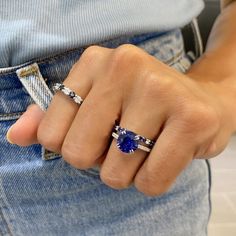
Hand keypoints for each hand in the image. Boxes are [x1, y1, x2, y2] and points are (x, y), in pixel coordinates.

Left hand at [7, 44, 233, 195]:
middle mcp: (125, 66)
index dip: (73, 145)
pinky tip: (168, 154)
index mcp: (96, 61)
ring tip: (150, 145)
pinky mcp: (192, 118)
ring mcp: (160, 89)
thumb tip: (15, 137)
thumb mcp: (96, 102)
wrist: (204, 100)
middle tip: (125, 143)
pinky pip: (151, 182)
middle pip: (79, 154)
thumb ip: (51, 118)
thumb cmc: (146, 105)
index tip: (98, 135)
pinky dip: (153, 180)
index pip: (51, 131)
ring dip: (128, 171)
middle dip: (100, 161)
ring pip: (115, 174)